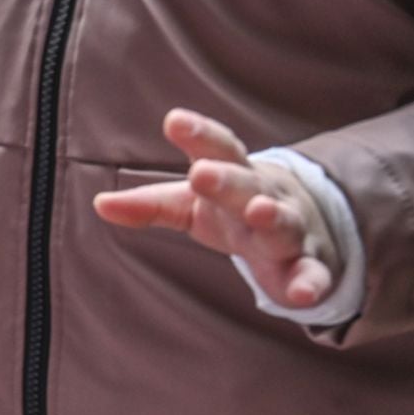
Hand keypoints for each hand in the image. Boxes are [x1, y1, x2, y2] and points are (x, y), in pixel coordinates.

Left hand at [93, 109, 339, 309]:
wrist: (305, 229)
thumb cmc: (234, 209)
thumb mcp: (190, 205)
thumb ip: (149, 204)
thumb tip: (99, 203)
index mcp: (235, 174)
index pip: (218, 148)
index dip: (198, 134)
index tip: (173, 120)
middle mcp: (266, 196)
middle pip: (246, 184)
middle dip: (226, 179)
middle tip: (201, 173)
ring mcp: (292, 230)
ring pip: (284, 223)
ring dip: (272, 217)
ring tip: (257, 211)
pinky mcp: (309, 266)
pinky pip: (314, 275)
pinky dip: (311, 284)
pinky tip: (303, 294)